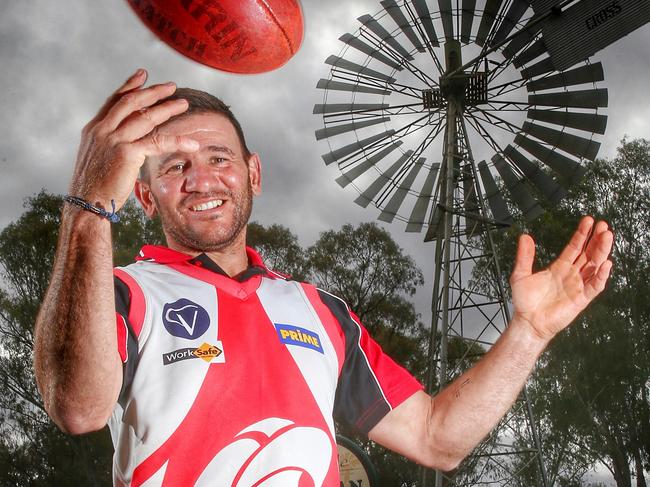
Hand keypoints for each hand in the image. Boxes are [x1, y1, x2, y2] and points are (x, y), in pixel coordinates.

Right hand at [69, 69, 198, 210]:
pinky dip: (178, 140)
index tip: (143, 74)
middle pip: (132, 102)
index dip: (130, 86)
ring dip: (167, 108)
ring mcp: (114, 139)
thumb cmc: (93, 187)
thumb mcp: (97, 159)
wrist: (86, 203)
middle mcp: (102, 130)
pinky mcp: (127, 153)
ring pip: (146, 117)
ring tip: (183, 103)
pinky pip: (158, 142)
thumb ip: (109, 146)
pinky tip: (192, 142)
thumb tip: (125, 144)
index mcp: (94, 129)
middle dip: (153, 92)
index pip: (114, 101)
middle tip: (171, 86)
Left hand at [510, 216, 613, 341]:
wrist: (528, 321)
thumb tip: (525, 236)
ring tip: (607, 237)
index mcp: (559, 267)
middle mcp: (571, 274)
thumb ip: (525, 256)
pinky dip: (601, 276)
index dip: (582, 234)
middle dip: (596, 239)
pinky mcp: (581, 299)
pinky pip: (594, 286)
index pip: (574, 247)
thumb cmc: (525, 301)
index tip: (589, 221)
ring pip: (594, 266)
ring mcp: (577, 286)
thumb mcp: (520, 274)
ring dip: (601, 252)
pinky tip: (606, 264)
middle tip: (603, 225)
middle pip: (588, 253)